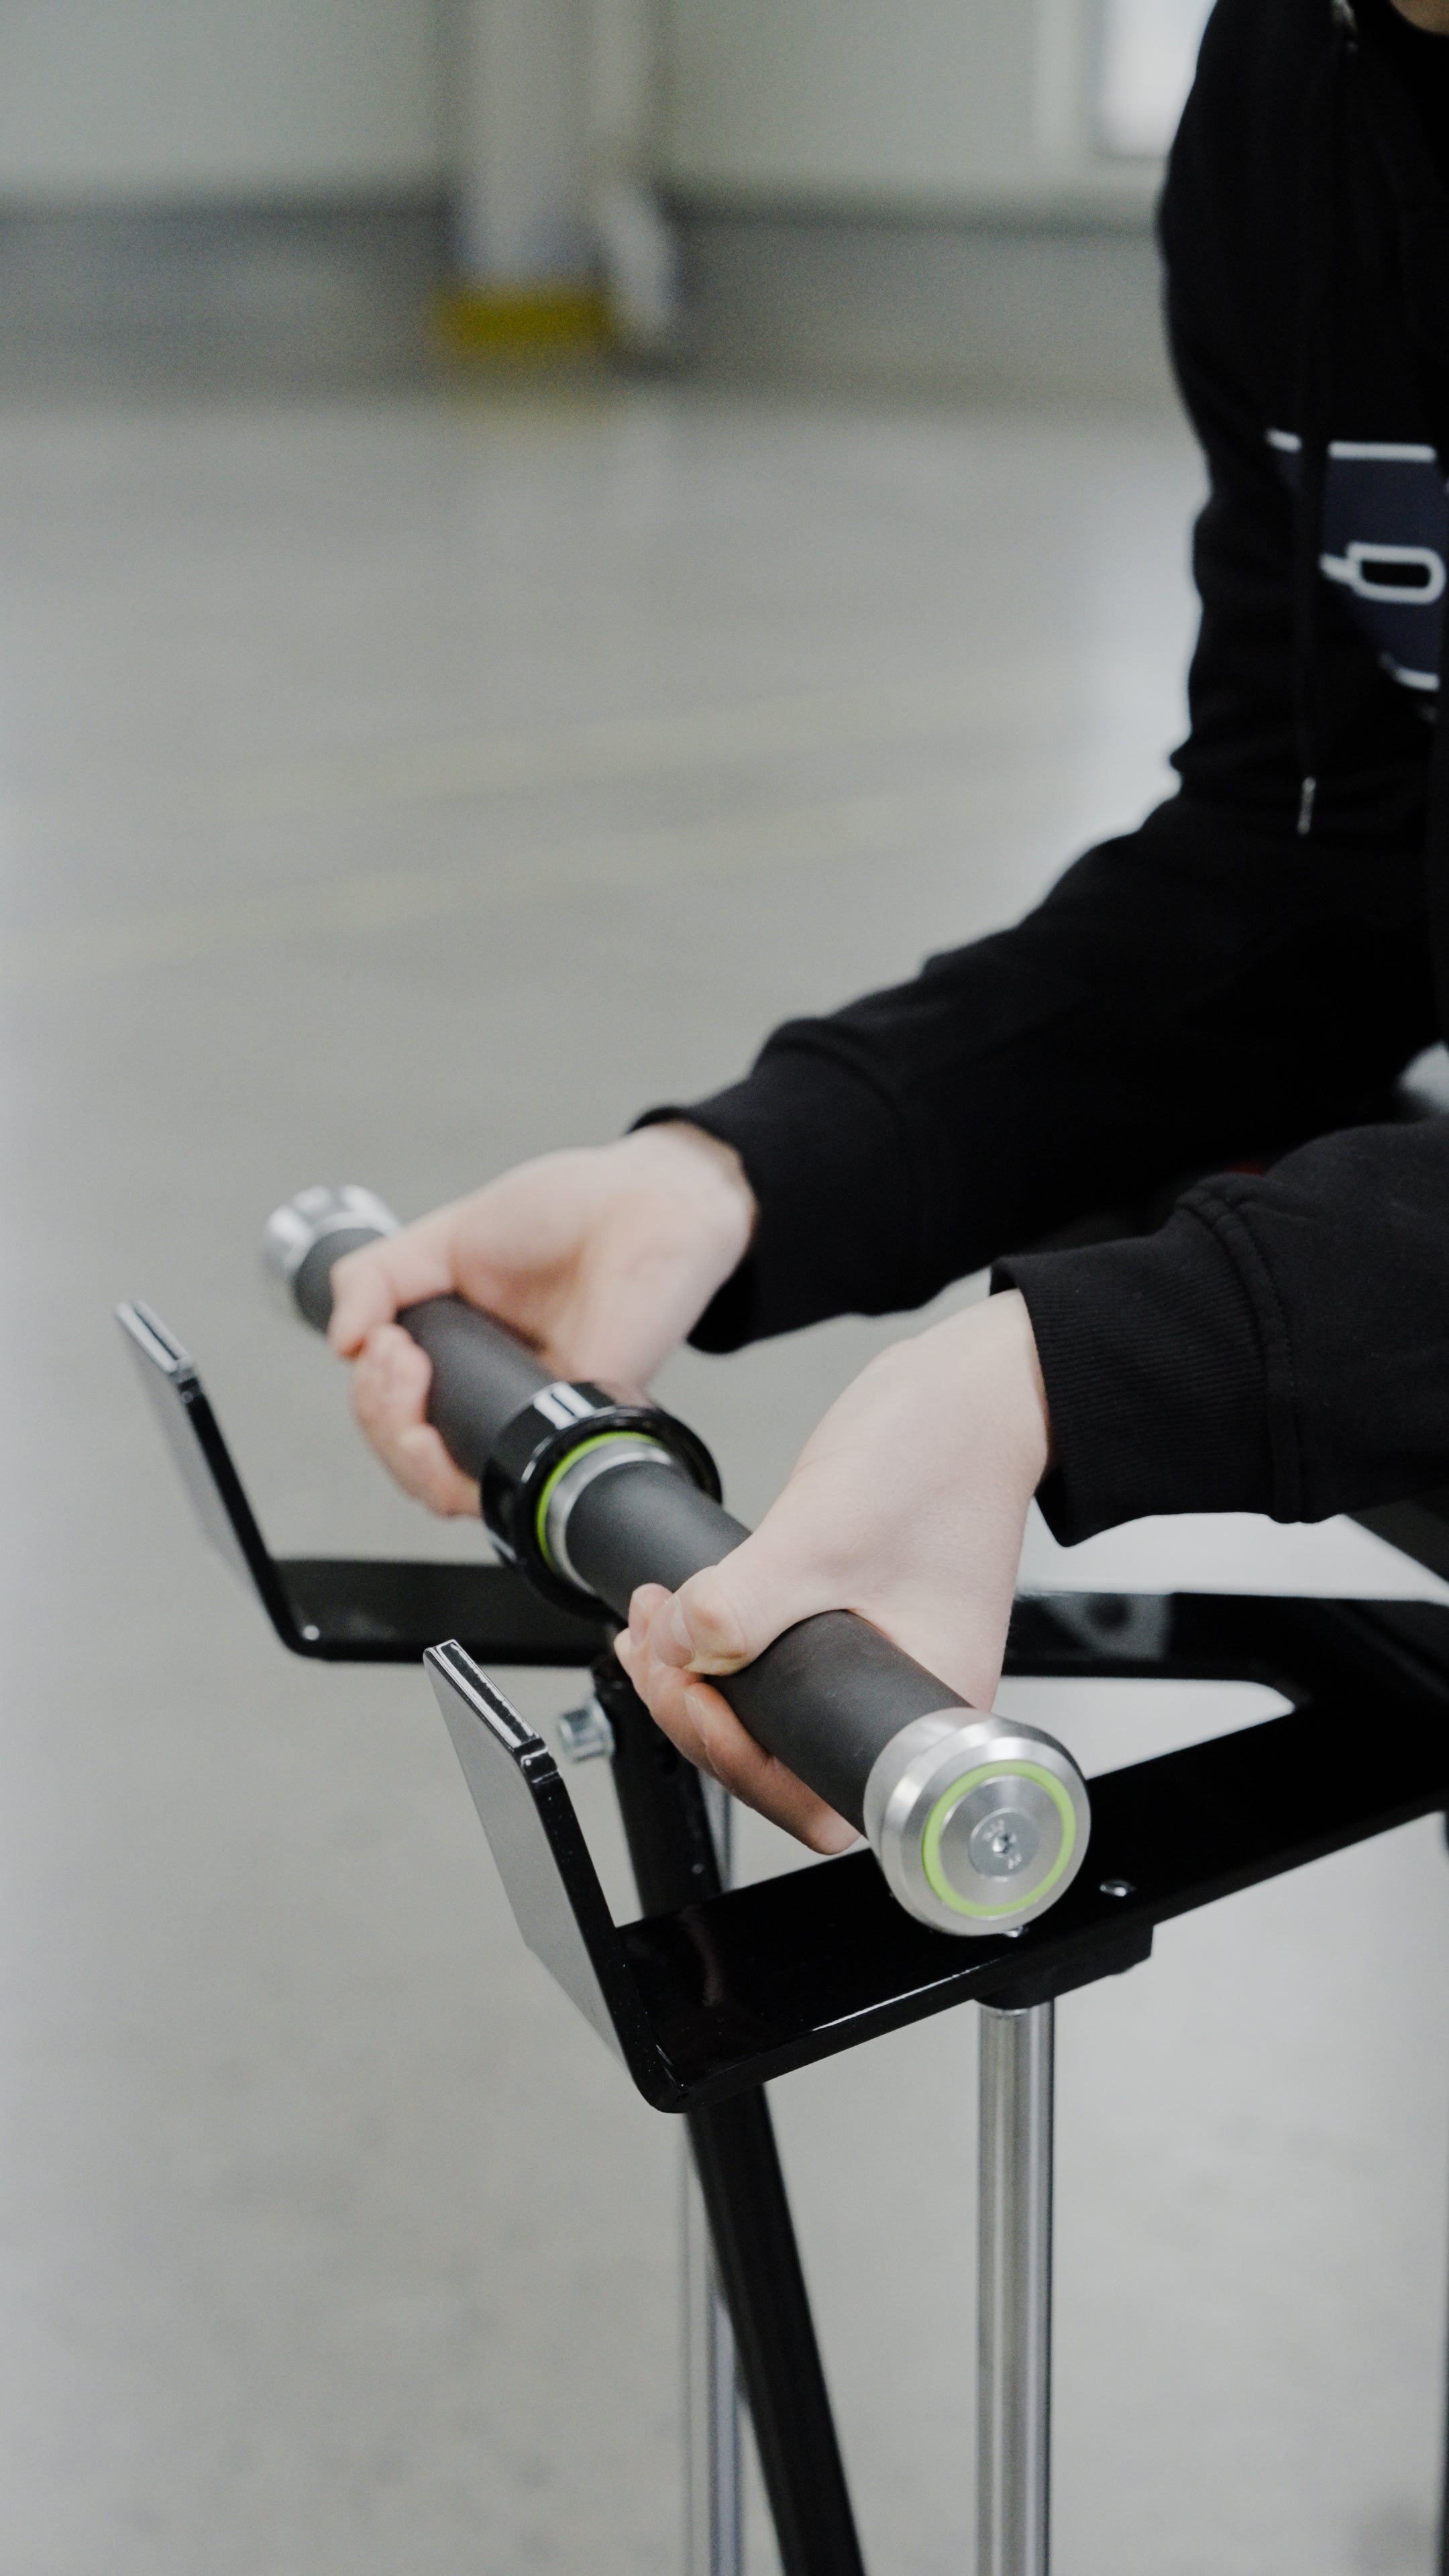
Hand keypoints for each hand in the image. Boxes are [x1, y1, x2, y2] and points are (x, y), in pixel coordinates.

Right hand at [327, 1124, 754, 1514]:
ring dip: (397, 1437)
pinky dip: (446, 1465)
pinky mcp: (565, 1429)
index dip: (371, 1394)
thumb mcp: (445, 1235)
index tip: (379, 1341)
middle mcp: (492, 1394)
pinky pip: (495, 1483)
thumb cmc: (567, 1211)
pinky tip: (434, 1412)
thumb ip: (378, 1277)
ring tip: (406, 1369)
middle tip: (392, 1355)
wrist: (645, 1204)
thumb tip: (342, 1342)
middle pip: (405, 1455)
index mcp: (461, 1354)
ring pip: (438, 1484)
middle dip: (376, 1413)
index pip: (394, 1410)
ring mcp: (528, 1416)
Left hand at [615, 1291, 1050, 1852]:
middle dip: (701, 1714)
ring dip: (696, 1681)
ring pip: (769, 1714)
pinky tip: (672, 1620)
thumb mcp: (822, 1537)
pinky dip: (715, 1649)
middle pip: (782, 1760)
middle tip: (654, 1657)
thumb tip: (675, 1653)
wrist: (968, 1389)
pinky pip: (771, 1664)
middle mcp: (901, 1698)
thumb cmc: (941, 1458)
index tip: (700, 1700)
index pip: (818, 1795)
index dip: (743, 1763)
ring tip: (650, 1629)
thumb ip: (739, 1604)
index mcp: (923, 1705)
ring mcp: (873, 1661)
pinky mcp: (846, 1623)